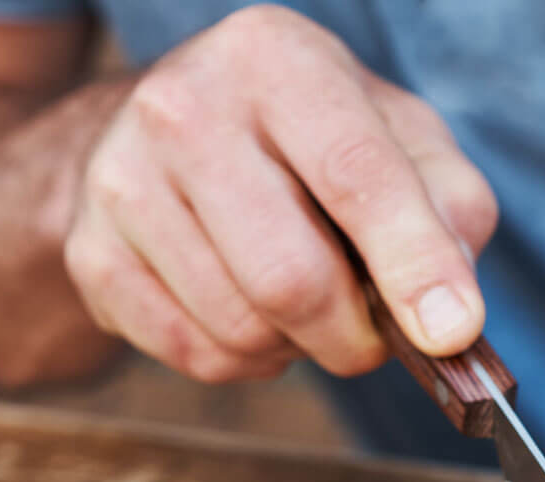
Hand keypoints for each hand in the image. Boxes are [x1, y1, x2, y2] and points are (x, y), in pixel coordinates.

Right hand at [65, 5, 496, 381]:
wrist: (184, 139)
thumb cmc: (314, 147)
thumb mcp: (401, 145)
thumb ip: (448, 213)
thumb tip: (450, 316)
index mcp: (277, 60)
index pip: (356, 176)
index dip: (413, 266)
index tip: (450, 333)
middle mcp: (183, 107)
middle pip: (291, 280)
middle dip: (354, 336)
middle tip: (372, 333)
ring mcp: (123, 182)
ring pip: (243, 331)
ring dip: (298, 347)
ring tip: (303, 304)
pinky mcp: (94, 256)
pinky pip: (199, 357)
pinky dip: (249, 359)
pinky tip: (252, 312)